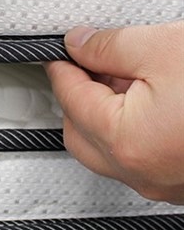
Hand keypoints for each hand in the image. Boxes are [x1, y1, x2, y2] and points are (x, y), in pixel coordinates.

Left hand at [44, 21, 183, 204]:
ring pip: (106, 149)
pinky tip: (148, 105)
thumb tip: (81, 45)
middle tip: (93, 64)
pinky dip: (130, 132)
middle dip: (77, 96)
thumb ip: (110, 46)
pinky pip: (136, 159)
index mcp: (126, 141)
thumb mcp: (164, 49)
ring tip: (128, 79)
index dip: (61, 69)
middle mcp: (142, 173)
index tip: (58, 54)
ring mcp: (164, 185)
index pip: (71, 98)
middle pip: (79, 131)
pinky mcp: (182, 184)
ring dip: (104, 114)